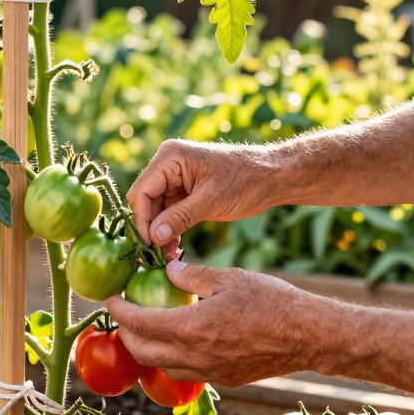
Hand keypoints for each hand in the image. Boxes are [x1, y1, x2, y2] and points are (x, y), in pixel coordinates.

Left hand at [105, 259, 328, 386]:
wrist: (310, 337)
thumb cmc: (274, 301)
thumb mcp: (231, 278)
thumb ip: (194, 275)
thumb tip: (168, 271)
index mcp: (191, 327)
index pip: (139, 323)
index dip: (118, 310)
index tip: (109, 298)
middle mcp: (194, 356)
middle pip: (141, 352)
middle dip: (125, 333)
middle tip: (124, 312)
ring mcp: (209, 372)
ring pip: (161, 367)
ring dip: (146, 349)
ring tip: (147, 327)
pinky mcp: (223, 379)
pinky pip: (185, 372)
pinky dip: (170, 358)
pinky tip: (179, 340)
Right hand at [128, 140, 280, 257]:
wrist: (272, 177)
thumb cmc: (245, 181)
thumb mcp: (211, 201)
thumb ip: (180, 217)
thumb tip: (153, 237)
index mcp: (170, 157)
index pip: (142, 191)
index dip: (141, 220)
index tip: (148, 245)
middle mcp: (168, 164)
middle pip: (145, 201)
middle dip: (149, 228)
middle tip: (154, 256)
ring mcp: (176, 178)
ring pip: (155, 209)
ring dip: (159, 232)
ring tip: (167, 256)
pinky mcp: (185, 191)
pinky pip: (169, 212)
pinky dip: (169, 229)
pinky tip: (173, 248)